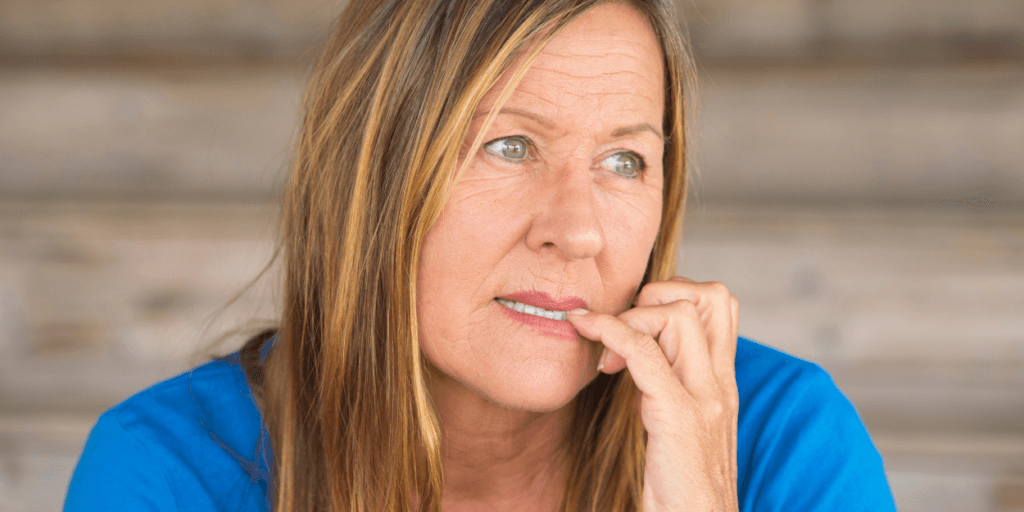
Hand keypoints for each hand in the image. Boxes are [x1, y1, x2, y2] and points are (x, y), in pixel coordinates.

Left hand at [567, 277, 739, 511]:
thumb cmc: (682, 492)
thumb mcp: (681, 430)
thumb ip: (668, 390)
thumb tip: (632, 356)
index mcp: (723, 386)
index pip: (719, 304)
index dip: (674, 294)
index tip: (635, 325)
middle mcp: (720, 386)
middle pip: (708, 295)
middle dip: (655, 294)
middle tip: (622, 330)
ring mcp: (704, 400)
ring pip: (677, 315)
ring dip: (631, 317)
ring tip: (606, 355)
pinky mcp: (678, 419)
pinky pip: (643, 354)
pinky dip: (608, 331)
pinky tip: (584, 331)